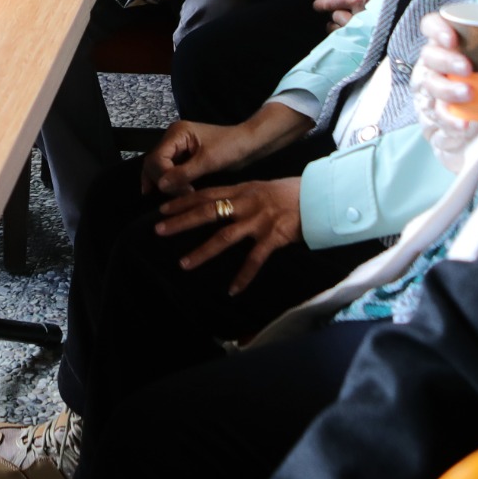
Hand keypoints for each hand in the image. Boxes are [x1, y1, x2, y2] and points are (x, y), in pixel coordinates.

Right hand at [142, 118, 249, 197]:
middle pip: (154, 162)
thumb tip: (161, 186)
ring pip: (159, 167)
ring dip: (163, 182)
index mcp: (177, 133)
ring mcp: (177, 147)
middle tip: (178, 195)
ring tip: (173, 197)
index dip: (165, 176)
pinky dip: (167, 181)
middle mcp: (173, 137)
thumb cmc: (231, 147)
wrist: (249, 144)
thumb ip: (184, 173)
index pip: (158, 158)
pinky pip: (168, 169)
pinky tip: (166, 193)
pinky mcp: (182, 156)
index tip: (182, 190)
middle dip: (162, 180)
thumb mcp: (208, 161)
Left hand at [154, 177, 302, 293]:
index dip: (182, 200)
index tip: (161, 208)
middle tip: (158, 230)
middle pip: (207, 211)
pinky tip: (232, 290)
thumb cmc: (290, 193)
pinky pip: (254, 259)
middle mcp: (246, 203)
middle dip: (181, 221)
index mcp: (242, 190)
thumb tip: (220, 203)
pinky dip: (243, 276)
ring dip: (203, 251)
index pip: (205, 193)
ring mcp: (258, 221)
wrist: (319, 196)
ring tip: (183, 263)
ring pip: (225, 237)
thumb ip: (240, 195)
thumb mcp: (260, 188)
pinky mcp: (273, 237)